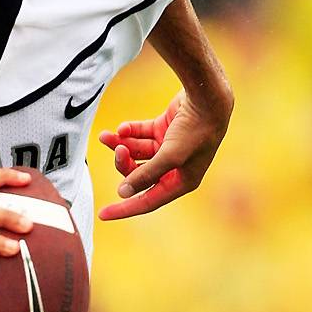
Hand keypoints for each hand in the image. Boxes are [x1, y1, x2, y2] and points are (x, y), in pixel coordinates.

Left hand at [97, 88, 231, 218]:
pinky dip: (129, 132)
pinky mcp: (164, 129)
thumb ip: (146, 174)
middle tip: (117, 150)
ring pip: (136, 153)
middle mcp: (175, 167)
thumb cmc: (196, 130)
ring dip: (120, 146)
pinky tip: (122, 127)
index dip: (124, 208)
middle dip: (124, 164)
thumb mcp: (171, 155)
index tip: (103, 214)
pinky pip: (139, 135)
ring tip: (106, 136)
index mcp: (182, 181)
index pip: (148, 201)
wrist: (208, 96)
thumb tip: (123, 193)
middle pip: (138, 175)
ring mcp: (168, 147)